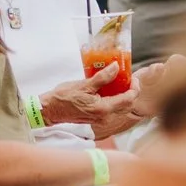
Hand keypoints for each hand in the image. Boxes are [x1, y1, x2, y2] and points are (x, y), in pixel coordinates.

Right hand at [40, 64, 156, 137]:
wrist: (51, 110)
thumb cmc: (64, 98)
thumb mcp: (84, 84)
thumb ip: (102, 77)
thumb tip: (116, 67)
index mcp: (103, 108)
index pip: (128, 100)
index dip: (134, 88)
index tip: (133, 78)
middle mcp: (104, 116)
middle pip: (127, 105)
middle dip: (131, 92)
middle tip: (128, 79)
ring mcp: (101, 118)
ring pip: (120, 108)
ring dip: (123, 95)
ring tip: (119, 82)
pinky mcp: (96, 117)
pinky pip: (111, 109)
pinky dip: (114, 99)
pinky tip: (109, 89)